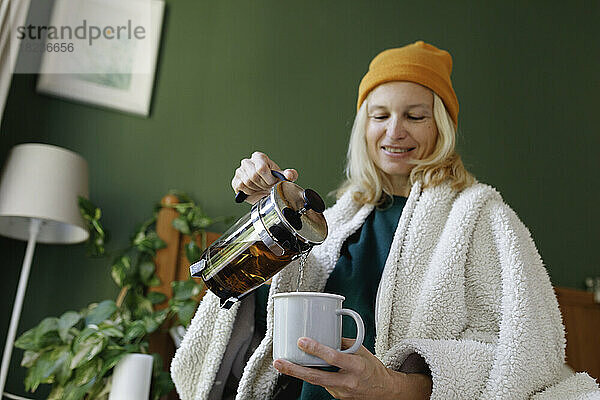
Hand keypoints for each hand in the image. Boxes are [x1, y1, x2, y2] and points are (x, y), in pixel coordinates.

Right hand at [231, 151, 297, 203]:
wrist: (264, 190)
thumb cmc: (272, 180)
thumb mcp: (283, 177)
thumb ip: (290, 174)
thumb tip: (289, 175)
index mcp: (259, 157)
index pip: (261, 168)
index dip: (268, 179)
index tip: (272, 182)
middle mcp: (247, 162)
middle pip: (254, 176)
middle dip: (263, 185)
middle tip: (267, 187)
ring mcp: (239, 171)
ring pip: (247, 183)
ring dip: (257, 189)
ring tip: (261, 188)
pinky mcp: (235, 181)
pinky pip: (241, 187)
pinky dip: (249, 192)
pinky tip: (254, 190)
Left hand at [273, 337, 431, 399]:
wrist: (385, 392)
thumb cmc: (373, 369)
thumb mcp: (362, 352)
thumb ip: (343, 344)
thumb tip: (324, 333)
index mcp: (357, 367)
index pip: (334, 358)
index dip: (317, 349)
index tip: (302, 341)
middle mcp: (348, 382)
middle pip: (317, 377)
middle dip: (295, 370)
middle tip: (280, 362)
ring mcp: (342, 393)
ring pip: (317, 381)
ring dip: (299, 373)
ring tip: (283, 364)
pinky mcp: (337, 397)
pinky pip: (323, 384)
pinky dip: (314, 375)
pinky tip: (306, 369)